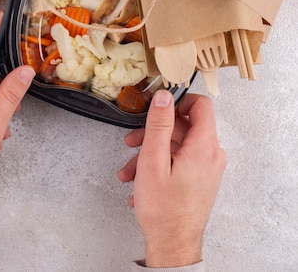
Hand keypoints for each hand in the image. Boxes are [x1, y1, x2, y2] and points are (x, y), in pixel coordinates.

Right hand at [118, 90, 227, 267]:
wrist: (172, 244)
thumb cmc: (164, 208)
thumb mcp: (153, 160)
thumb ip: (159, 125)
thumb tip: (163, 97)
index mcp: (204, 147)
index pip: (201, 106)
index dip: (178, 101)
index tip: (157, 106)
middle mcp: (211, 155)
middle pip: (184, 127)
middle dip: (154, 132)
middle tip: (132, 141)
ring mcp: (207, 168)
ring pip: (177, 146)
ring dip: (150, 153)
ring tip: (130, 169)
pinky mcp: (201, 179)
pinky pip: (180, 161)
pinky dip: (159, 166)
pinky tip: (140, 180)